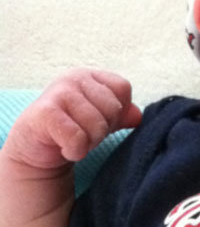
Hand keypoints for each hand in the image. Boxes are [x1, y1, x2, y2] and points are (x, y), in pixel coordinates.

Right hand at [3, 69, 141, 170]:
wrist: (34, 149)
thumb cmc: (71, 130)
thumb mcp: (101, 119)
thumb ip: (123, 114)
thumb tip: (137, 116)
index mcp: (90, 75)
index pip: (123, 89)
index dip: (117, 112)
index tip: (99, 121)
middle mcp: (74, 78)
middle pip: (113, 108)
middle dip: (103, 130)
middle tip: (84, 134)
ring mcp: (58, 92)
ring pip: (97, 125)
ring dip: (89, 143)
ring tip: (74, 141)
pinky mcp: (45, 113)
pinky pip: (78, 138)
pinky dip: (75, 151)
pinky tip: (64, 148)